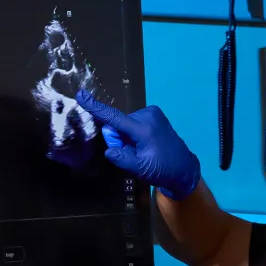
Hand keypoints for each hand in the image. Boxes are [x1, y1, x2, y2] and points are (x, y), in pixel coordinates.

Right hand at [76, 90, 200, 200]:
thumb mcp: (140, 169)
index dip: (96, 107)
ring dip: (128, 138)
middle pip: (118, 125)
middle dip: (120, 140)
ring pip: (125, 125)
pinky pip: (133, 124)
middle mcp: (148, 115)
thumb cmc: (163, 170)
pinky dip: (134, 134)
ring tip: (143, 151)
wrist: (184, 169)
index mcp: (144, 128)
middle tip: (134, 154)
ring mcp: (152, 113)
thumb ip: (122, 158)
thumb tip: (110, 149)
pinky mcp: (154, 115)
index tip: (81, 95)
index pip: (114, 117)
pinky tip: (146, 145)